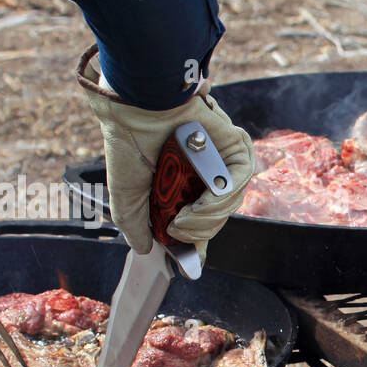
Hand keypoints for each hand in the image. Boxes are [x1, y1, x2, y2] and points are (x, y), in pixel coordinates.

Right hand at [76, 46, 253, 256]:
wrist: (135, 106)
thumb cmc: (128, 142)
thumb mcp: (127, 194)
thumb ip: (135, 223)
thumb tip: (144, 248)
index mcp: (181, 182)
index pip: (200, 218)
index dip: (195, 240)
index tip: (188, 261)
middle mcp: (204, 172)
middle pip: (216, 216)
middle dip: (197, 232)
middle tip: (176, 231)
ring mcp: (221, 160)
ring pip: (229, 204)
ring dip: (206, 220)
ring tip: (182, 220)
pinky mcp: (235, 147)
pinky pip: (239, 183)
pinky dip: (219, 201)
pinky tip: (198, 206)